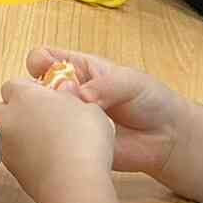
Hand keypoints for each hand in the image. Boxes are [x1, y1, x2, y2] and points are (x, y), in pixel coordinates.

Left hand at [0, 75, 120, 202]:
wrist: (74, 185)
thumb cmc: (83, 142)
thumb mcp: (89, 106)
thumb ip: (71, 95)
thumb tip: (66, 92)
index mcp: (22, 96)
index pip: (15, 83)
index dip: (33, 89)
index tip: (51, 96)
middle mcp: (8, 118)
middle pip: (6, 108)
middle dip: (23, 111)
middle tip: (50, 117)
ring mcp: (7, 146)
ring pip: (10, 133)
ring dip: (24, 134)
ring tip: (54, 141)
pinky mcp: (12, 169)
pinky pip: (16, 155)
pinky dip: (28, 155)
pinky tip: (51, 160)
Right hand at [24, 46, 190, 178]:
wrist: (167, 138)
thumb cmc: (151, 100)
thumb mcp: (130, 81)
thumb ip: (105, 85)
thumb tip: (80, 97)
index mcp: (79, 69)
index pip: (45, 58)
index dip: (39, 62)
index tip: (42, 72)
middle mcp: (68, 93)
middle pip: (35, 88)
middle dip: (35, 93)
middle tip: (51, 102)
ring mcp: (68, 120)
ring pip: (40, 117)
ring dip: (41, 118)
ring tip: (57, 123)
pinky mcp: (73, 145)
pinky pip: (54, 143)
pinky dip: (52, 142)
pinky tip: (59, 144)